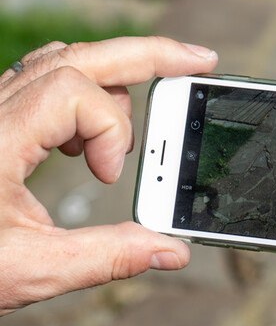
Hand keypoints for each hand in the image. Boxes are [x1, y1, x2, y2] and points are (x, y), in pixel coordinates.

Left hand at [0, 37, 217, 314]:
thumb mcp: (26, 270)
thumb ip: (105, 257)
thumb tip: (171, 251)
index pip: (74, 92)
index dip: (110, 128)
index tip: (109, 174)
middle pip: (81, 54)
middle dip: (149, 55)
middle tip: (199, 61)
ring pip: (66, 59)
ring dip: (116, 75)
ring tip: (149, 106)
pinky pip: (49, 77)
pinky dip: (88, 90)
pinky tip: (94, 128)